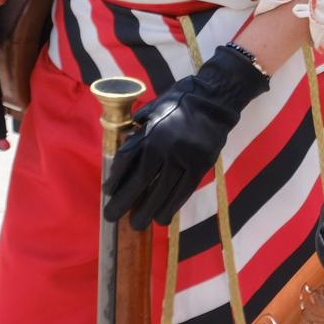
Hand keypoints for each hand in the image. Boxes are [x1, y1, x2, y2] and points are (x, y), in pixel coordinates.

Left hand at [102, 43, 268, 229]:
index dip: (116, 178)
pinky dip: (172, 207)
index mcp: (150, 131)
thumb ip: (141, 125)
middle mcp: (164, 146)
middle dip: (124, 201)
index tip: (108, 192)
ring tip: (137, 225)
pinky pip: (183, 192)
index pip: (126, 160)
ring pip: (162, 191)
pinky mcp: (200, 165)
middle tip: (112, 217)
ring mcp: (183, 158)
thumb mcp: (155, 106)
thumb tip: (126, 142)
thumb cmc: (182, 100)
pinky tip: (162, 219)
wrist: (216, 99)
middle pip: (140, 180)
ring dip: (147, 211)